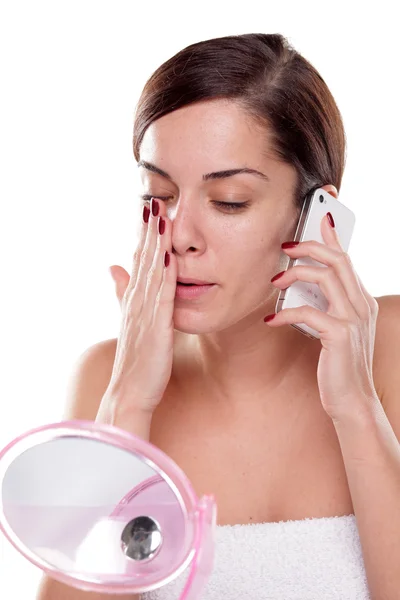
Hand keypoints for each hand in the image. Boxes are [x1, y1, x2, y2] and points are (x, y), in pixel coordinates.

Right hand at [107, 197, 176, 414]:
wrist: (130, 391)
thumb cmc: (136, 360)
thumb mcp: (130, 321)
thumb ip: (123, 293)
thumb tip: (114, 267)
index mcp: (133, 300)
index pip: (139, 260)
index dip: (143, 235)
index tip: (148, 209)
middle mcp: (137, 301)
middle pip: (143, 258)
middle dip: (148, 229)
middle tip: (153, 199)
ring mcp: (145, 312)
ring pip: (152, 270)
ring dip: (156, 242)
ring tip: (159, 214)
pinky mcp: (157, 326)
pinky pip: (163, 295)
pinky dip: (166, 273)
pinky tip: (170, 254)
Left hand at [265, 212, 379, 421]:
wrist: (352, 401)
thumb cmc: (339, 367)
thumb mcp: (336, 331)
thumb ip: (327, 308)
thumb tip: (302, 290)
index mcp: (361, 302)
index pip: (347, 259)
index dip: (333, 236)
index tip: (320, 217)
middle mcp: (362, 305)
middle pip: (337, 259)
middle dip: (309, 246)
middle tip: (285, 247)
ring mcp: (354, 319)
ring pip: (325, 276)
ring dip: (295, 274)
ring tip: (275, 282)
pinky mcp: (340, 335)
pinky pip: (309, 311)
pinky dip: (286, 312)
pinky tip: (272, 320)